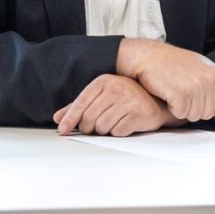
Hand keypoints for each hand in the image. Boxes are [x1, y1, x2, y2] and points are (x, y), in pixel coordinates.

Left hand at [53, 74, 180, 136]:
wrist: (157, 102)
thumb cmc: (126, 100)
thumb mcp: (101, 98)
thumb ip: (79, 106)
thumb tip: (58, 118)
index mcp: (104, 81)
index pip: (81, 103)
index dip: (70, 119)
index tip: (62, 130)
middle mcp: (115, 88)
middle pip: (89, 118)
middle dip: (89, 128)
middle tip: (95, 128)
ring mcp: (127, 100)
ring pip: (102, 127)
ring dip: (105, 130)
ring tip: (114, 122)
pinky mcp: (137, 114)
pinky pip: (117, 132)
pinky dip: (118, 132)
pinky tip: (125, 125)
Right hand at [116, 39, 214, 121]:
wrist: (147, 55)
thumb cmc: (170, 62)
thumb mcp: (198, 66)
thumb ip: (211, 83)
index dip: (211, 108)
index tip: (197, 102)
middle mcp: (210, 80)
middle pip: (208, 113)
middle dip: (194, 110)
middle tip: (180, 95)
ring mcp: (196, 87)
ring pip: (194, 116)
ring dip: (182, 109)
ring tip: (173, 92)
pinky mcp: (182, 94)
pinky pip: (181, 114)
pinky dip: (172, 109)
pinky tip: (167, 94)